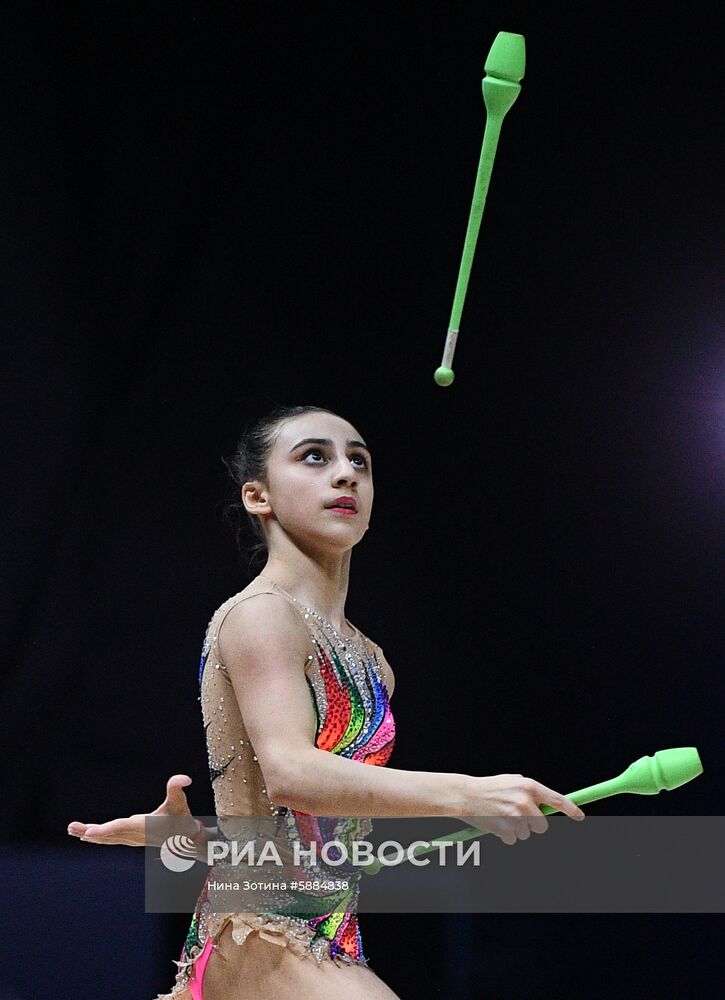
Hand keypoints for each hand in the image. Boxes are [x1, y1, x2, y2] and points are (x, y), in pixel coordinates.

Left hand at [67, 774, 195, 847]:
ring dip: (88, 834)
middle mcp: (134, 835)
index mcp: (143, 827)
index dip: (103, 830)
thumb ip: (177, 788)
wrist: (185, 841)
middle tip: (71, 828)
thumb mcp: (180, 802)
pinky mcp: (130, 839)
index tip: (87, 834)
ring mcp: (131, 839)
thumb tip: (185, 778)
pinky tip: (85, 835)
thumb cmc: (182, 819)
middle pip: (107, 834)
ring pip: (106, 838)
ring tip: (72, 829)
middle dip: (88, 832)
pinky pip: (110, 839)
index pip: (120, 828)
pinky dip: (97, 837)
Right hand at [468, 773, 585, 845]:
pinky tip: (495, 823)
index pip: (557, 800)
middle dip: (533, 825)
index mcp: (529, 786)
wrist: (466, 795)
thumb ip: (530, 791)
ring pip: (526, 834)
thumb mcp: (512, 782)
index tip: (580, 816)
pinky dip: (505, 835)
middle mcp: (526, 802)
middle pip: (542, 826)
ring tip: (501, 816)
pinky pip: (513, 840)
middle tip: (518, 816)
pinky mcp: (507, 830)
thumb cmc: (490, 788)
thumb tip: (548, 804)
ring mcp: (517, 818)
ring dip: (516, 829)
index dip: (571, 809)